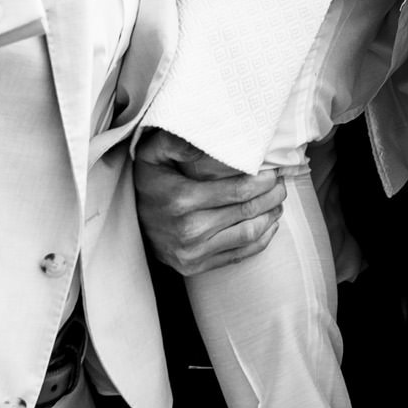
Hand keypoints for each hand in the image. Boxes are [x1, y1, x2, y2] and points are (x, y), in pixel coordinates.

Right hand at [133, 130, 287, 275]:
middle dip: (272, 196)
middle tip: (282, 184)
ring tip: (278, 202)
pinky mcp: (194, 267)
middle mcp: (189, 229)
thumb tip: (209, 139)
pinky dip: (262, 240)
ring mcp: (192, 252)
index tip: (274, 171)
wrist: (126, 225)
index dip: (264, 181)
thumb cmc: (147, 182)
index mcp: (183, 199)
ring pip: (249, 234)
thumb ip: (178, 141)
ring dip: (271, 216)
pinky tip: (270, 224)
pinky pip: (239, 255)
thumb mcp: (152, 153)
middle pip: (248, 211)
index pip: (239, 190)